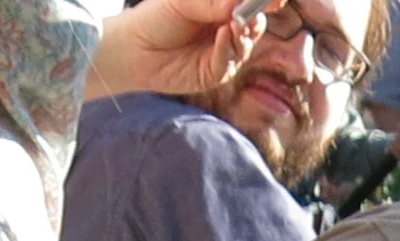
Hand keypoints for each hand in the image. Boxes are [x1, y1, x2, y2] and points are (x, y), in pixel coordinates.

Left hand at [88, 0, 274, 101]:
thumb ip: (214, 2)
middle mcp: (226, 30)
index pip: (249, 5)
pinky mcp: (215, 74)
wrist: (134, 49)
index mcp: (221, 9)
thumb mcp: (185, 2)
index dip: (265, 2)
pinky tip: (223, 35)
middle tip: (253, 11)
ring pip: (245, 45)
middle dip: (256, 17)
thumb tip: (240, 3)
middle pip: (254, 24)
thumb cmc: (157, 18)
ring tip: (235, 23)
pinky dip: (228, 48)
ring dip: (244, 33)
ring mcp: (223, 53)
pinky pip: (229, 62)